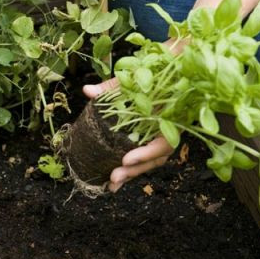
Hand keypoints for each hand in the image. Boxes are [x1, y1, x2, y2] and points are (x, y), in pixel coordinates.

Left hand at [83, 78, 173, 192]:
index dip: (146, 153)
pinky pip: (144, 159)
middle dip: (135, 170)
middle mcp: (170, 131)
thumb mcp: (134, 79)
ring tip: (112, 184)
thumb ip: (112, 87)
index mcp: (172, 117)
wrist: (171, 74)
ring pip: (151, 162)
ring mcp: (162, 138)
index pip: (164, 142)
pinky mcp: (152, 142)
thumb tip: (88, 91)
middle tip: (115, 177)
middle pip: (157, 158)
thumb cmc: (153, 75)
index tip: (126, 159)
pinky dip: (131, 169)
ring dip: (132, 174)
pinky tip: (115, 180)